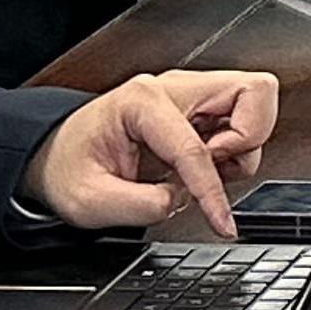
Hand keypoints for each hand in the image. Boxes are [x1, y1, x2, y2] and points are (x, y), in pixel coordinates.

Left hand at [27, 70, 279, 235]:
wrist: (55, 155)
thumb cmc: (67, 167)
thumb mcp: (89, 201)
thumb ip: (140, 206)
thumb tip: (182, 201)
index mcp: (141, 102)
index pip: (195, 146)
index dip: (211, 191)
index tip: (220, 220)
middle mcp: (173, 89)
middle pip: (252, 92)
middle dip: (247, 139)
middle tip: (219, 169)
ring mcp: (191, 95)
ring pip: (255, 101)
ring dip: (245, 144)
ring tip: (209, 170)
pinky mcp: (200, 108)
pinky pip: (244, 116)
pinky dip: (237, 145)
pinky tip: (208, 165)